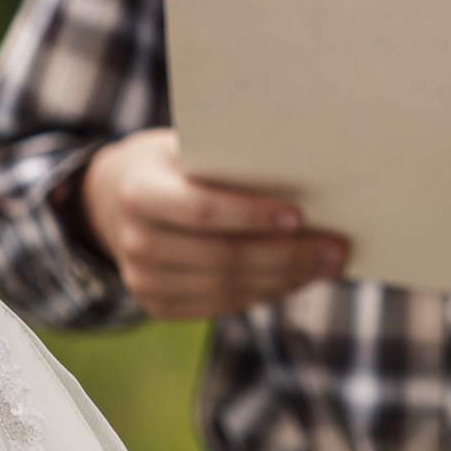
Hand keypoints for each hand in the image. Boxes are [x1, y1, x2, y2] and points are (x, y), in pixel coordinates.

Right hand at [81, 128, 348, 318]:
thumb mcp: (185, 145)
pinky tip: (299, 278)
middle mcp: (136, 242)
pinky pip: (223, 305)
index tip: (299, 215)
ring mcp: (143, 281)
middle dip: (287, 255)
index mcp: (139, 193)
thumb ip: (227, 158)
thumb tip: (305, 169)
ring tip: (330, 264)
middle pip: (223, 257)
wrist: (114, 198)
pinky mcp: (159, 305)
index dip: (251, 215)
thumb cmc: (171, 161)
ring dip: (287, 279)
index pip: (202, 211)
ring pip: (229, 288)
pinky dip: (267, 292)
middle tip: (336, 248)